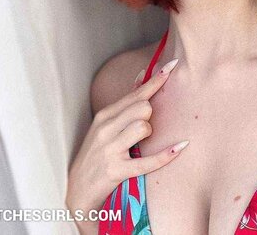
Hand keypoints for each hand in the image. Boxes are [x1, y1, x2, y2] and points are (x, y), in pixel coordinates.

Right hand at [66, 58, 187, 216]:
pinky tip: (180, 147)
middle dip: (150, 115)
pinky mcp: (116, 171)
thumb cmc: (97, 153)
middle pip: (143, 107)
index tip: (173, 66)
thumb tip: (142, 74)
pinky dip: (166, 155)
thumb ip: (126, 101)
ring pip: (143, 127)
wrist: (75, 190)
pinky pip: (147, 161)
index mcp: (105, 115)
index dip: (156, 80)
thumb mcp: (106, 124)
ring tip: (142, 144)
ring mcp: (110, 149)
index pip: (136, 93)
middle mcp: (106, 129)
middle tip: (145, 128)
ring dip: (149, 134)